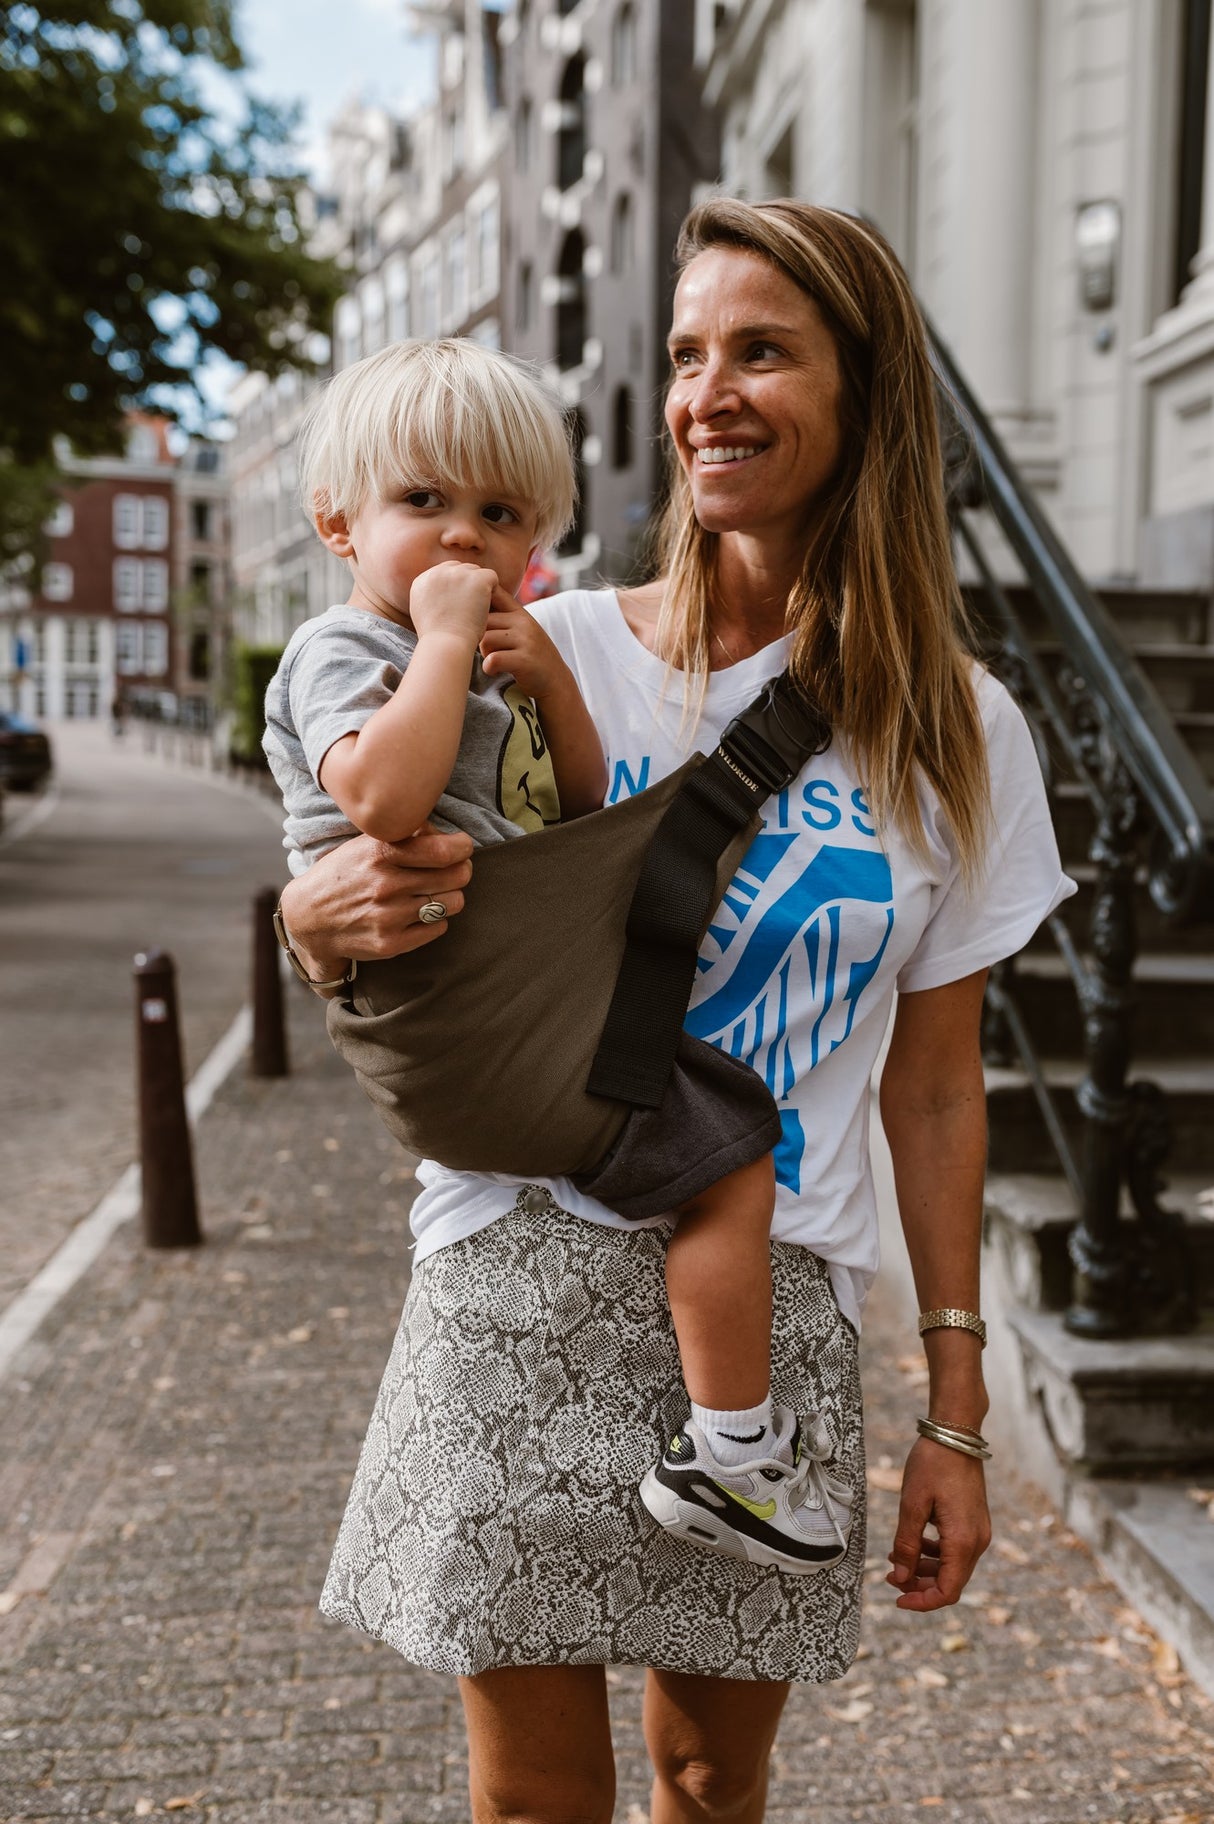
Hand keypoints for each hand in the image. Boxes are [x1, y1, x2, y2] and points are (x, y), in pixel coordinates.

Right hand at [277, 825, 474, 981]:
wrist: (309, 918)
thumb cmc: (343, 874)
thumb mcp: (364, 844)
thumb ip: (404, 834)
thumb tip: (445, 834)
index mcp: (379, 853)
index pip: (443, 850)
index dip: (462, 847)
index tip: (461, 847)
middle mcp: (386, 885)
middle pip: (456, 876)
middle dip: (460, 870)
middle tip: (453, 869)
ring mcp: (389, 917)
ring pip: (453, 903)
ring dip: (450, 896)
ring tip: (434, 892)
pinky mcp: (391, 943)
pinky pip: (439, 927)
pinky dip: (435, 919)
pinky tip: (419, 912)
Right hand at [409, 561, 496, 645]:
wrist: (445, 644)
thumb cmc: (437, 639)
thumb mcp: (422, 615)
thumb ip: (430, 598)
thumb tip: (441, 594)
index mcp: (423, 580)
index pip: (444, 571)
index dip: (456, 586)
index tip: (460, 603)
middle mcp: (438, 572)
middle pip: (460, 568)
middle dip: (468, 584)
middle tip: (472, 607)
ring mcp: (458, 573)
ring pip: (476, 572)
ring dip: (479, 588)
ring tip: (478, 610)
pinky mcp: (476, 579)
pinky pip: (491, 577)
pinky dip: (493, 591)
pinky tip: (487, 607)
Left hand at [480, 587, 569, 700]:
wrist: (556, 681)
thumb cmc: (530, 655)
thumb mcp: (520, 631)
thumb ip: (501, 618)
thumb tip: (464, 606)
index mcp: (520, 613)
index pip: (493, 592)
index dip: (477, 601)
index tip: (473, 617)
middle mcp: (524, 623)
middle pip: (482, 621)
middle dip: (478, 636)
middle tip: (486, 650)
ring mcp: (526, 641)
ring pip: (486, 640)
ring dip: (484, 653)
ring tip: (493, 660)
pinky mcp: (525, 660)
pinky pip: (493, 659)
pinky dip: (489, 667)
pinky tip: (495, 670)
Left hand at [885, 1436, 990, 1610]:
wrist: (956, 1434)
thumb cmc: (933, 1464)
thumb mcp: (912, 1504)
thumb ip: (907, 1544)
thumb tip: (901, 1578)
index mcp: (963, 1541)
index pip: (948, 1591)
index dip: (922, 1602)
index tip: (897, 1599)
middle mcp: (978, 1542)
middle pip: (950, 1582)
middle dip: (919, 1586)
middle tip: (890, 1577)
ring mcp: (978, 1532)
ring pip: (952, 1567)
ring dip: (925, 1570)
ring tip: (895, 1559)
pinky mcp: (974, 1522)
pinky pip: (955, 1550)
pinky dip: (934, 1554)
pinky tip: (913, 1543)